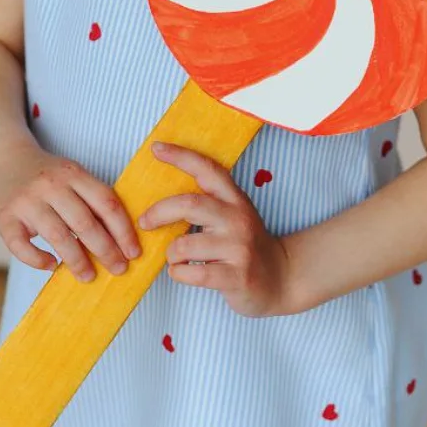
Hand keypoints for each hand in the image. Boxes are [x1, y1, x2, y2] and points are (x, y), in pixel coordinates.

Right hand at [0, 136, 141, 283]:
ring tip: (89, 276)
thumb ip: (92, 200)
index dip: (123, 230)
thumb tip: (121, 241)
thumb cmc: (47, 177)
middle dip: (106, 250)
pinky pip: (21, 246)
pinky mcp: (4, 218)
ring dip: (77, 260)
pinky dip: (38, 260)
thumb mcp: (72, 176)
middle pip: (84, 222)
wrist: (3, 161)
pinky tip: (53, 265)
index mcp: (73, 173)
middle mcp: (50, 185)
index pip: (106, 203)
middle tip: (119, 269)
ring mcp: (26, 201)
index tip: (134, 252)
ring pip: (57, 235)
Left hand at [139, 141, 294, 317]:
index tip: (157, 148)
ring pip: (185, 245)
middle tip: (145, 222)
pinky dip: (178, 273)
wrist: (281, 277)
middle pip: (190, 205)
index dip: (181, 156)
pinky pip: (193, 273)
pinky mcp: (236, 276)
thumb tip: (162, 199)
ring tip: (176, 258)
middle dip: (159, 212)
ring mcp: (238, 248)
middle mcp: (237, 219)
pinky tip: (183, 272)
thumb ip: (208, 204)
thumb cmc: (246, 246)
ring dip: (171, 253)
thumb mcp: (233, 216)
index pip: (208, 170)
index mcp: (235, 200)